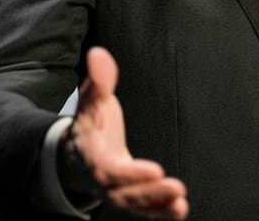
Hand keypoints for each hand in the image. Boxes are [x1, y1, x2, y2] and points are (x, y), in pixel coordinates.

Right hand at [60, 47, 188, 218]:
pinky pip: (143, 210)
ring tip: (181, 202)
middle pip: (124, 193)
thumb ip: (97, 81)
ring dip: (158, 205)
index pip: (111, 170)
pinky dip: (160, 213)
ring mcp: (116, 191)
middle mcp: (103, 179)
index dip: (132, 173)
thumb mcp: (90, 101)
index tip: (157, 169)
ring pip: (135, 204)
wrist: (76, 153)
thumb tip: (98, 54)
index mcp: (92, 156)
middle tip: (177, 187)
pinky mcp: (129, 196)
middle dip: (149, 193)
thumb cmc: (88, 124)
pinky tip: (181, 208)